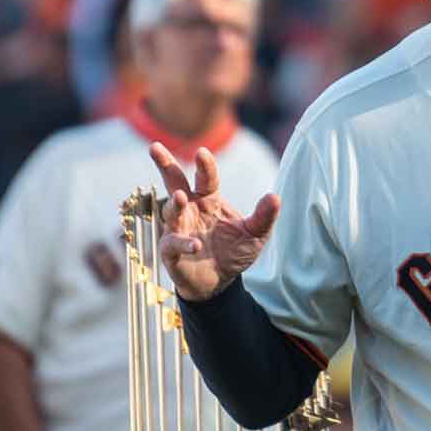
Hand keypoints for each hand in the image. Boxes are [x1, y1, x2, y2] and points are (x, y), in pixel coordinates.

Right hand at [149, 143, 279, 301]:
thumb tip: (275, 197)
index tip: (201, 152)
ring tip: (181, 197)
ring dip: (175, 204)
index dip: (204, 166)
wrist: (219, 283)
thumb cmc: (234, 253)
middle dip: (165, 165)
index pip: (205, 178)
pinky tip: (195, 245)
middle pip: (174, 182)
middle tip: (155, 147)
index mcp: (209, 200)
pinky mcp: (171, 251)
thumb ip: (263, 217)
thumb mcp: (254, 235)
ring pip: (170, 211)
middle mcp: (190, 209)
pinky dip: (182, 243)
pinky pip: (173, 244)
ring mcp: (178, 229)